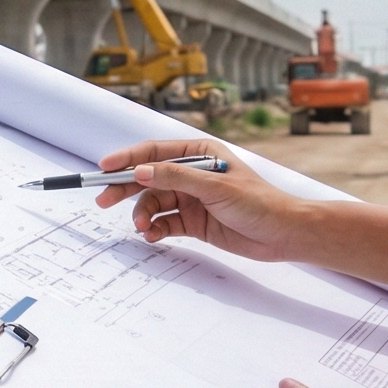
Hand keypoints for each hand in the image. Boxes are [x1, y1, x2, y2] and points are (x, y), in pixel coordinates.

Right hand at [93, 139, 307, 262]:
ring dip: (143, 214)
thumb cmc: (258, 202)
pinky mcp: (193, 221)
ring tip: (141, 227)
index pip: (154, 152)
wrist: (284, 234)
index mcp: (199, 154)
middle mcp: (192, 174)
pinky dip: (155, 229)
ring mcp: (191, 198)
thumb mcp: (214, 186)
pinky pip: (164, 223)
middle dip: (125, 188)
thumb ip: (174, 177)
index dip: (127, 159)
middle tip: (102, 200)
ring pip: (153, 203)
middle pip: (147, 178)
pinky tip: (152, 235)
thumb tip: (139, 171)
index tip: (104, 168)